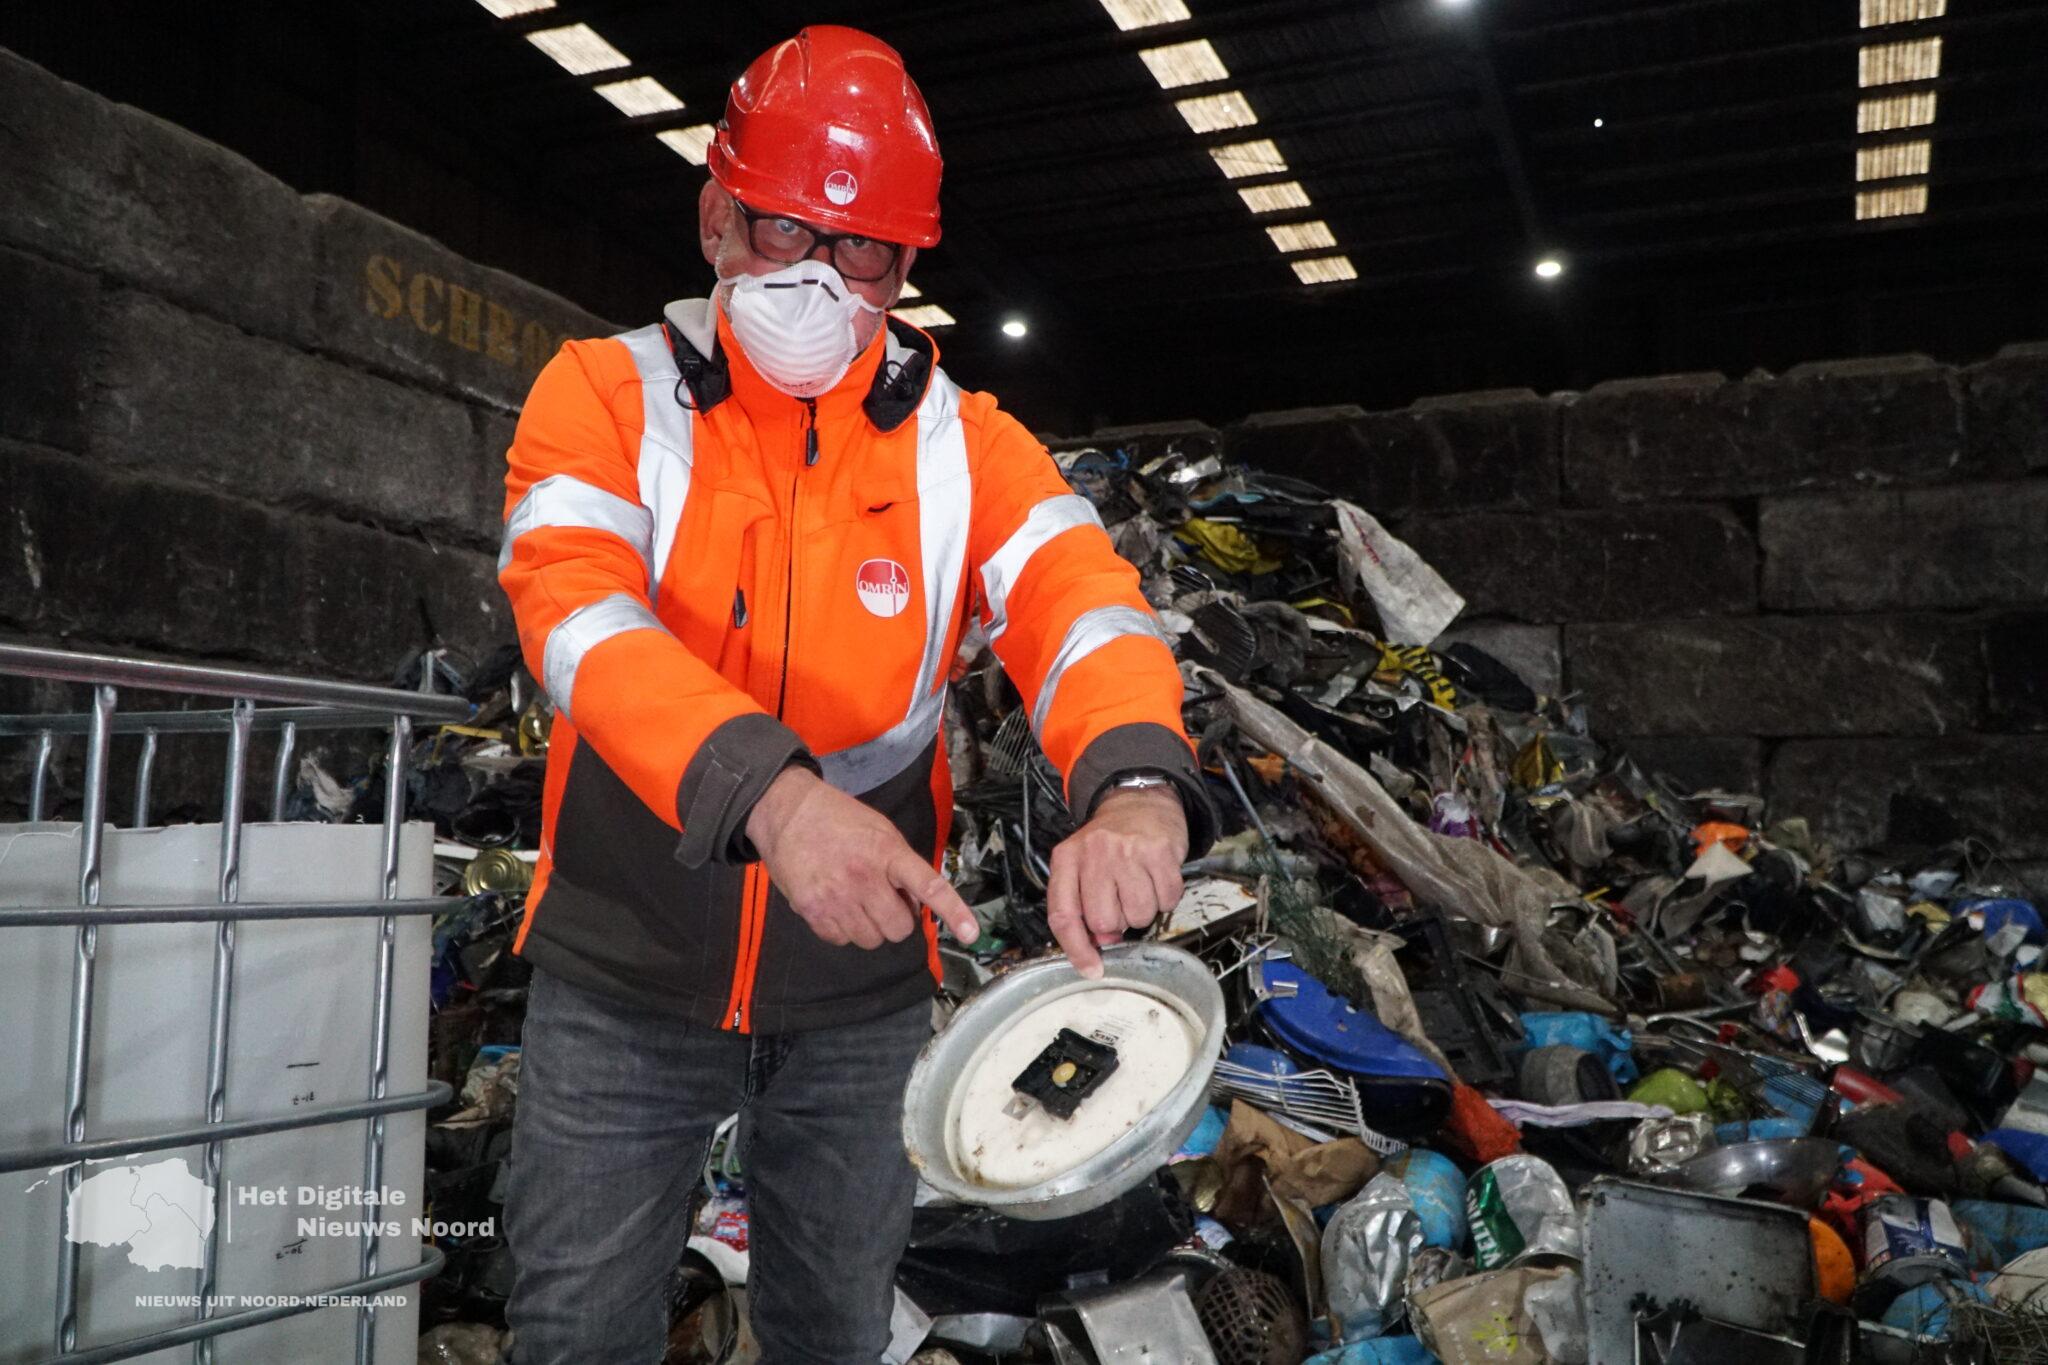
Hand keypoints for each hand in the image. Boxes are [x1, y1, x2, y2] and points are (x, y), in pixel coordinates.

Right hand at [745, 766, 979, 949]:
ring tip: (856, 899)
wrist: (786, 812)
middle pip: (898, 928)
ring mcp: (837, 897)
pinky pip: (841, 940)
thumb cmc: (838, 819)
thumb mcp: (880, 831)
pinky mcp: (812, 911)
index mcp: (887, 852)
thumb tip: (915, 904)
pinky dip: (843, 930)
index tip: (971, 933)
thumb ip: (901, 865)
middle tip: (883, 899)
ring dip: (869, 926)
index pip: (928, 886)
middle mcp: (864, 878)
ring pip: (871, 940)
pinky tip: (835, 905)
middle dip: (896, 920)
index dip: (953, 912)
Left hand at [1047, 786, 1187, 979]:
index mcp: (1067, 859)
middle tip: (1120, 902)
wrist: (1141, 803)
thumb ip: (1081, 905)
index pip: (1064, 915)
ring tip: (1139, 887)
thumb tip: (1100, 944)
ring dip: (1142, 911)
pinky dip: (1165, 899)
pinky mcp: (1159, 852)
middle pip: (1103, 922)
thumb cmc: (1109, 843)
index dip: (1076, 949)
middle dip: (1116, 923)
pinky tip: (1156, 879)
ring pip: (1138, 916)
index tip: (1091, 968)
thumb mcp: (1082, 866)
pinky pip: (1166, 900)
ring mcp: (1128, 851)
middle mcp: (1094, 853)